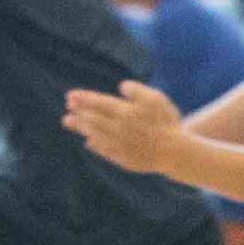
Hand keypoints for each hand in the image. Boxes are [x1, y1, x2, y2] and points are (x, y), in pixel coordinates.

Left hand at [60, 79, 188, 172]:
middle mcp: (117, 129)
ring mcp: (118, 145)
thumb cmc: (167, 122)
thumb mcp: (157, 99)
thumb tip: (121, 86)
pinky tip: (89, 142)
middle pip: (92, 119)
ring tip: (68, 121)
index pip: (98, 103)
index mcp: (124, 113)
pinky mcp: (122, 158)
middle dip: (78, 112)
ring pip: (94, 134)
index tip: (70, 95)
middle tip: (68, 106)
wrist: (175, 153)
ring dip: (80, 127)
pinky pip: (103, 150)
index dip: (83, 99)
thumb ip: (139, 91)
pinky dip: (94, 144)